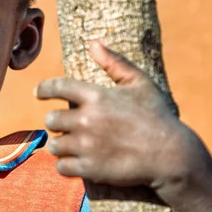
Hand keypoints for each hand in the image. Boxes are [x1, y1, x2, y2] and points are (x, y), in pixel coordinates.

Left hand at [35, 40, 183, 187]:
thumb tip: (93, 43)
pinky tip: (76, 162)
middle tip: (66, 125)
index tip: (39, 92)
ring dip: (60, 145)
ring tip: (71, 145)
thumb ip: (114, 62)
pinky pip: (62, 167)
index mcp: (96, 96)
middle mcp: (87, 119)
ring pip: (54, 145)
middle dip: (56, 122)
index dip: (44, 89)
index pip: (57, 87)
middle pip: (51, 119)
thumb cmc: (157, 116)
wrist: (172, 156)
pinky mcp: (90, 168)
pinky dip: (66, 165)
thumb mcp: (139, 83)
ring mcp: (87, 146)